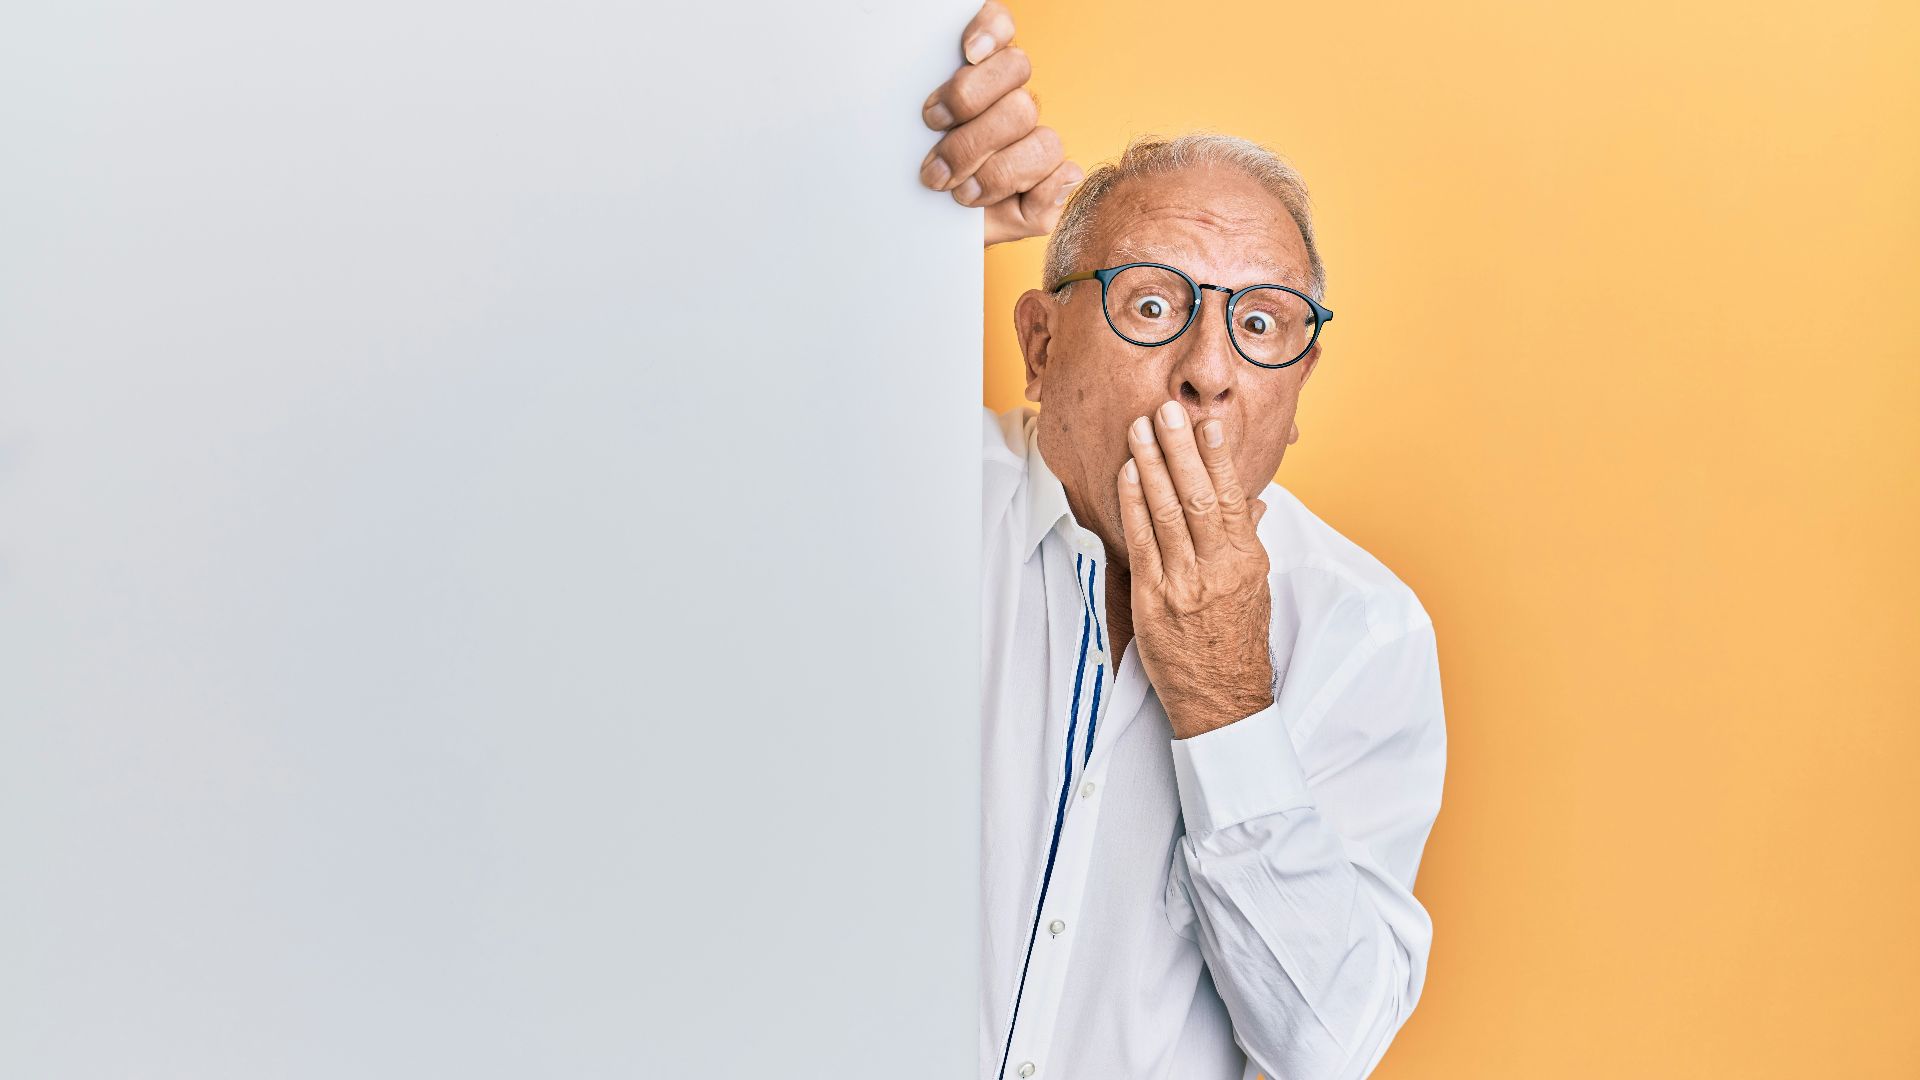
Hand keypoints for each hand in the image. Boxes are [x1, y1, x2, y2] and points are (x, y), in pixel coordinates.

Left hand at [918, 1, 1082, 246]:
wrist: (925, 235)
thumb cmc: (914, 189)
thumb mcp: (901, 159)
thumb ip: (914, 129)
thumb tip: (957, 99)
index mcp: (977, 76)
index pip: (1000, 27)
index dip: (991, 31)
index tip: (967, 53)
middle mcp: (1010, 99)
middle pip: (1017, 80)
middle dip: (971, 126)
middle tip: (934, 164)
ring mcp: (1033, 140)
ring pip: (1038, 134)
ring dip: (995, 169)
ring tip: (958, 191)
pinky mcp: (1051, 183)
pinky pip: (1062, 177)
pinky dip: (1041, 190)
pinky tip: (1017, 199)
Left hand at [1117, 401, 1275, 739]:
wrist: (1221, 700)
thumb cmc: (1237, 642)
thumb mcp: (1255, 589)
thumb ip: (1250, 541)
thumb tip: (1255, 503)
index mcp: (1248, 561)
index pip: (1234, 498)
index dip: (1218, 458)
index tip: (1207, 424)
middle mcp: (1218, 569)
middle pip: (1198, 497)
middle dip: (1179, 450)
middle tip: (1166, 411)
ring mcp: (1184, 584)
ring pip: (1167, 513)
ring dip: (1151, 467)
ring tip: (1140, 430)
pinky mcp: (1154, 599)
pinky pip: (1142, 542)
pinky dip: (1133, 504)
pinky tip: (1127, 474)